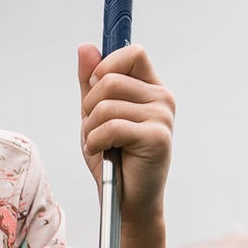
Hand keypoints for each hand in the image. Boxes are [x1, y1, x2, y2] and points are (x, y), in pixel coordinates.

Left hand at [77, 44, 174, 211]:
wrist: (125, 201)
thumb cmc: (111, 158)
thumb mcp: (94, 115)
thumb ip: (91, 82)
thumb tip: (85, 47)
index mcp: (151, 88)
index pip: (133, 52)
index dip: (107, 66)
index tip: (96, 88)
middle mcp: (162, 98)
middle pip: (110, 78)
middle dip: (89, 106)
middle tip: (95, 129)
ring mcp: (162, 117)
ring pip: (106, 105)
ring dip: (90, 129)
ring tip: (99, 145)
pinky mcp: (157, 137)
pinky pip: (111, 127)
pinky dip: (95, 142)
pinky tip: (102, 154)